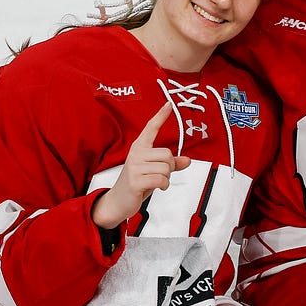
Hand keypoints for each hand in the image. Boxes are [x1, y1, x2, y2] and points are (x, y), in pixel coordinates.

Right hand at [91, 102, 191, 227]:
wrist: (118, 201)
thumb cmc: (136, 183)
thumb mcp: (154, 171)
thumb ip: (170, 164)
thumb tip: (187, 160)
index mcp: (139, 148)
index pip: (151, 128)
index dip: (161, 116)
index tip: (169, 104)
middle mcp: (136, 154)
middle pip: (167, 154)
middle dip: (170, 167)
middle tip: (160, 175)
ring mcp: (134, 167)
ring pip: (166, 168)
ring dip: (166, 178)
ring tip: (155, 182)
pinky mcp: (136, 180)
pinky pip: (161, 179)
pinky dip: (164, 185)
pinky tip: (157, 188)